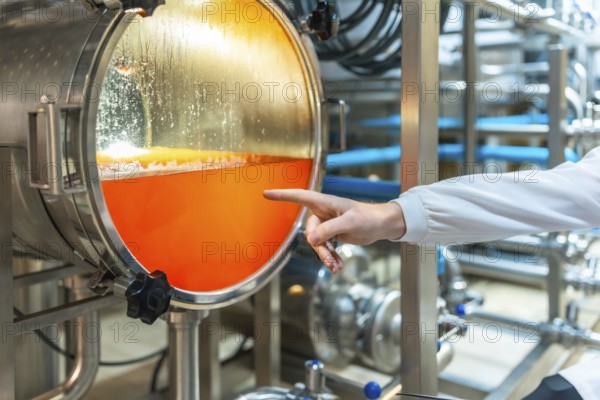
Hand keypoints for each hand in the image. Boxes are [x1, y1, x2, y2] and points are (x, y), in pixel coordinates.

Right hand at [263, 189, 405, 272]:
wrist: (382, 225)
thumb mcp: (350, 223)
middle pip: (310, 232)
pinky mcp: (333, 235)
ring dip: (326, 256)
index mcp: (325, 203)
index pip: (299, 196)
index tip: (266, 193)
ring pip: (317, 243)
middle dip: (319, 248)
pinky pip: (325, 248)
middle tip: (331, 260)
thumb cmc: (368, 217)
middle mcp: (323, 213)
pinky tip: (338, 266)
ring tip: (337, 267)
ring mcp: (328, 224)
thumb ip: (330, 229)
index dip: (282, 195)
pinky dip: (331, 258)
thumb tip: (311, 239)